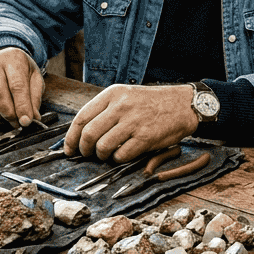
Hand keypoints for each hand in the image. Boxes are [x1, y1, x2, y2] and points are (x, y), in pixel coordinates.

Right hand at [0, 47, 42, 126]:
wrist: (4, 57)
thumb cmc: (21, 70)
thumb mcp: (35, 78)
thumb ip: (34, 97)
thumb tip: (33, 117)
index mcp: (13, 59)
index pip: (17, 85)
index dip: (21, 106)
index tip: (26, 121)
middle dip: (8, 113)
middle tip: (16, 122)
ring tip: (7, 115)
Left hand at [63, 84, 197, 161]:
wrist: (183, 104)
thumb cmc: (153, 103)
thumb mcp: (127, 96)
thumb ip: (106, 110)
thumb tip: (82, 133)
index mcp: (113, 94)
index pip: (81, 118)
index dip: (71, 137)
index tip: (70, 148)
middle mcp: (121, 106)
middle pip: (89, 134)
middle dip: (84, 150)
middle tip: (88, 154)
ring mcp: (133, 122)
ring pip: (103, 147)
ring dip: (101, 156)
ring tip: (107, 154)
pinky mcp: (145, 137)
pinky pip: (121, 155)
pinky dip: (118, 159)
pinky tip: (123, 154)